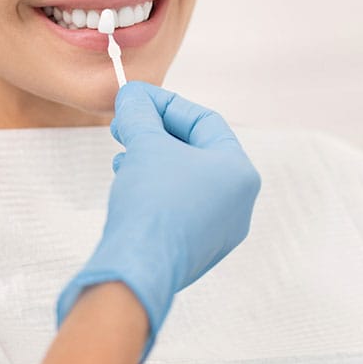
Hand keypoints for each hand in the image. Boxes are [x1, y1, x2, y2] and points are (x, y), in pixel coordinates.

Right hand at [56, 82, 260, 360]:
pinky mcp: (197, 249)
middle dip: (156, 133)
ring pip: (185, 179)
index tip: (135, 99)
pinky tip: (130, 183)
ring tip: (123, 155)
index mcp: (239, 172)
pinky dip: (156, 189)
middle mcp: (238, 202)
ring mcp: (220, 230)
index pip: (204, 121)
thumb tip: (132, 95)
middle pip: (196, 150)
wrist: (137, 268)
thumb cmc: (152, 203)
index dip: (165, 104)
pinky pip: (179, 207)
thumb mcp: (145, 145)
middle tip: (126, 124)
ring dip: (153, 160)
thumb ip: (140, 114)